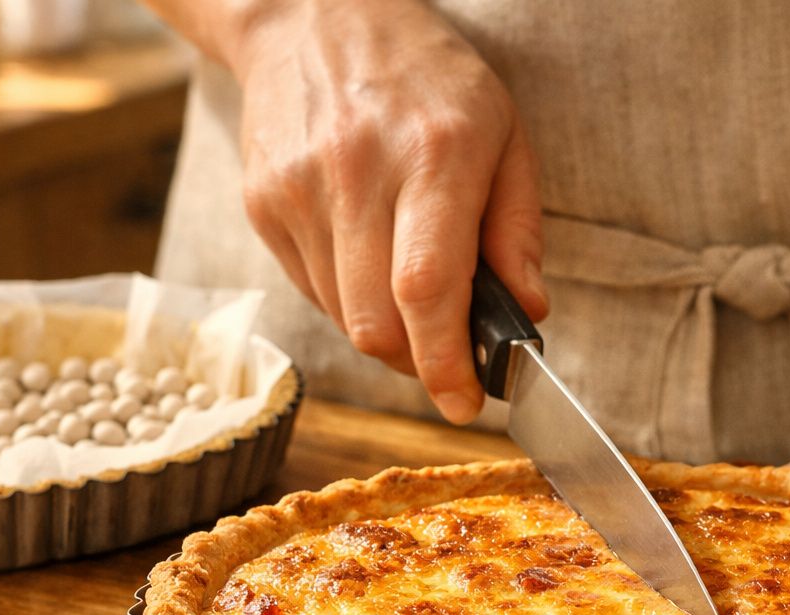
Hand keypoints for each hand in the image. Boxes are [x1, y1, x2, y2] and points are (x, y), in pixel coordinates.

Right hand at [228, 0, 547, 422]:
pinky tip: (370, 261)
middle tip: (449, 358)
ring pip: (343, 318)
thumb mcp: (504, 132)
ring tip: (413, 295)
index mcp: (432, 154)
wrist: (314, 14)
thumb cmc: (426, 76)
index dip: (446, 362)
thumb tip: (527, 313)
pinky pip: (311, 290)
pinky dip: (349, 301)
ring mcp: (299, 189)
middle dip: (420, 363)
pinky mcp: (262, 203)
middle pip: (377, 323)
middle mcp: (357, 172)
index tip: (465, 402)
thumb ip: (517, 229)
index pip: (427, 287)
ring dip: (387, 334)